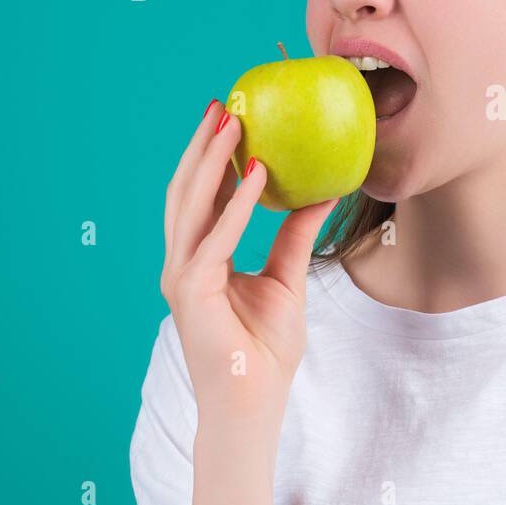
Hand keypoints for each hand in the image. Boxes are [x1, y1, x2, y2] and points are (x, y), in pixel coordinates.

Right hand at [160, 99, 336, 422]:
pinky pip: (216, 238)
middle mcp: (183, 262)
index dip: (213, 158)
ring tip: (232, 122)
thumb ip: (296, 236)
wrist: (253, 400)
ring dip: (212, 161)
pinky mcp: (191, 290)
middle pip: (188, 192)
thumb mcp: (288, 279)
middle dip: (203, 146)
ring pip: (192, 205)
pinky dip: (236, 205)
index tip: (231, 117)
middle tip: (223, 104)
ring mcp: (181, 276)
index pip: (203, 198)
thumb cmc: (266, 349)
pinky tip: (257, 174)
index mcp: (200, 260)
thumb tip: (323, 192)